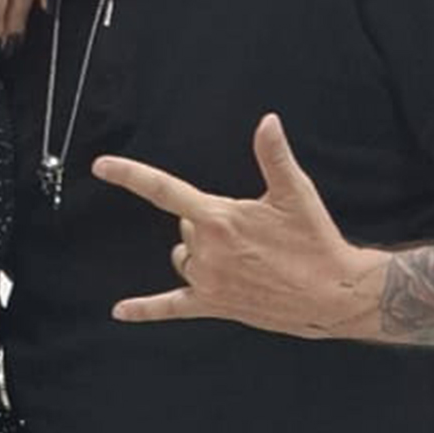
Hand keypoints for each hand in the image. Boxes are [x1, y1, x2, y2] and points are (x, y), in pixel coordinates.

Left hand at [91, 114, 368, 336]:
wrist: (333, 292)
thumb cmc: (314, 240)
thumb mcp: (295, 192)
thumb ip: (273, 154)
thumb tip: (267, 121)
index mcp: (218, 218)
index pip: (163, 190)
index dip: (129, 175)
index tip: (100, 165)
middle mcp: (206, 250)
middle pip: (184, 227)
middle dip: (207, 223)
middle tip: (251, 232)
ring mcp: (207, 280)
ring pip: (182, 258)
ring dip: (198, 254)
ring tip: (242, 258)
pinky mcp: (213, 305)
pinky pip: (170, 307)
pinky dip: (144, 310)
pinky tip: (120, 311)